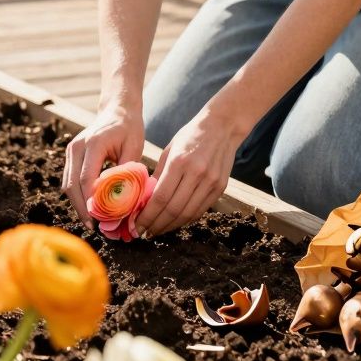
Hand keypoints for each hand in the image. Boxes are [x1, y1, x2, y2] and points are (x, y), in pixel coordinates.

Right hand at [63, 105, 145, 228]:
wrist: (117, 109)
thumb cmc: (129, 127)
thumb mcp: (135, 148)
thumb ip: (127, 173)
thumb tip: (124, 202)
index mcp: (93, 144)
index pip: (86, 180)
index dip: (91, 203)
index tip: (101, 220)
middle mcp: (77, 147)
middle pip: (72, 185)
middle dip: (81, 208)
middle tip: (93, 226)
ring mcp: (71, 150)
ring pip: (67, 184)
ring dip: (77, 204)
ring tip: (91, 221)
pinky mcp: (70, 155)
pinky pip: (69, 179)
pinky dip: (77, 195)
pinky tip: (89, 207)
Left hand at [136, 109, 243, 237]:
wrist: (223, 126)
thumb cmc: (191, 135)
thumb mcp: (169, 150)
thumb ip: (158, 174)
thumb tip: (144, 199)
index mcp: (179, 162)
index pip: (161, 197)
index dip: (148, 216)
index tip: (137, 225)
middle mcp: (197, 174)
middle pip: (174, 210)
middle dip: (156, 225)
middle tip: (144, 233)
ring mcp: (211, 182)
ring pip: (188, 214)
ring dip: (170, 226)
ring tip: (157, 230)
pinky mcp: (220, 187)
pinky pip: (200, 210)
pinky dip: (185, 220)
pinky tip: (174, 222)